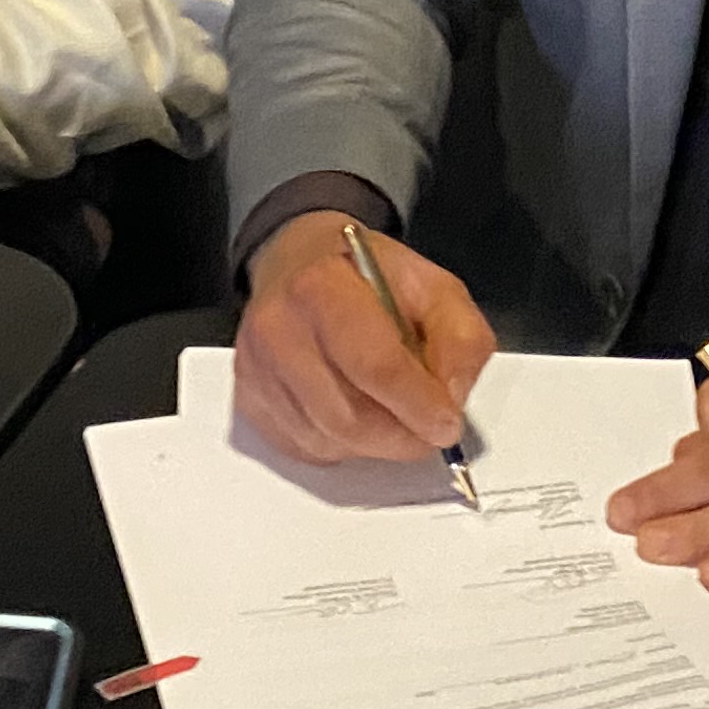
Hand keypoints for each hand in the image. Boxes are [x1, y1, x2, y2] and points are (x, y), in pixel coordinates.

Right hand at [232, 212, 497, 463]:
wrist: (299, 260)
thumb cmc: (365, 275)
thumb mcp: (434, 286)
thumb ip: (460, 339)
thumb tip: (451, 398)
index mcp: (323, 286)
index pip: (374, 365)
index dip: (418, 405)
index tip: (447, 425)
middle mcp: (278, 327)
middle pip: (347, 416)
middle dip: (400, 437)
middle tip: (428, 432)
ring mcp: (257, 366)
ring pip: (327, 440)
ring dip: (373, 443)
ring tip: (391, 413)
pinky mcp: (249, 397)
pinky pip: (304, 448)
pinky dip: (341, 445)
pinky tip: (354, 411)